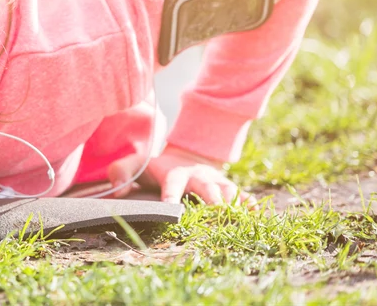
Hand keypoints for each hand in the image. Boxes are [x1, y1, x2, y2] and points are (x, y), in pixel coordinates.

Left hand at [106, 145, 254, 205]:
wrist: (182, 157)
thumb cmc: (154, 168)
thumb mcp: (134, 165)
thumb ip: (121, 173)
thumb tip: (118, 191)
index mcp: (175, 172)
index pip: (172, 182)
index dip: (171, 194)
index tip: (170, 207)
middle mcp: (198, 175)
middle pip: (207, 187)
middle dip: (212, 200)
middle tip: (217, 215)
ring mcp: (216, 180)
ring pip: (229, 190)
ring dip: (235, 203)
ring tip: (240, 219)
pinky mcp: (228, 188)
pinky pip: (243, 196)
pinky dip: (251, 205)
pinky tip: (258, 216)